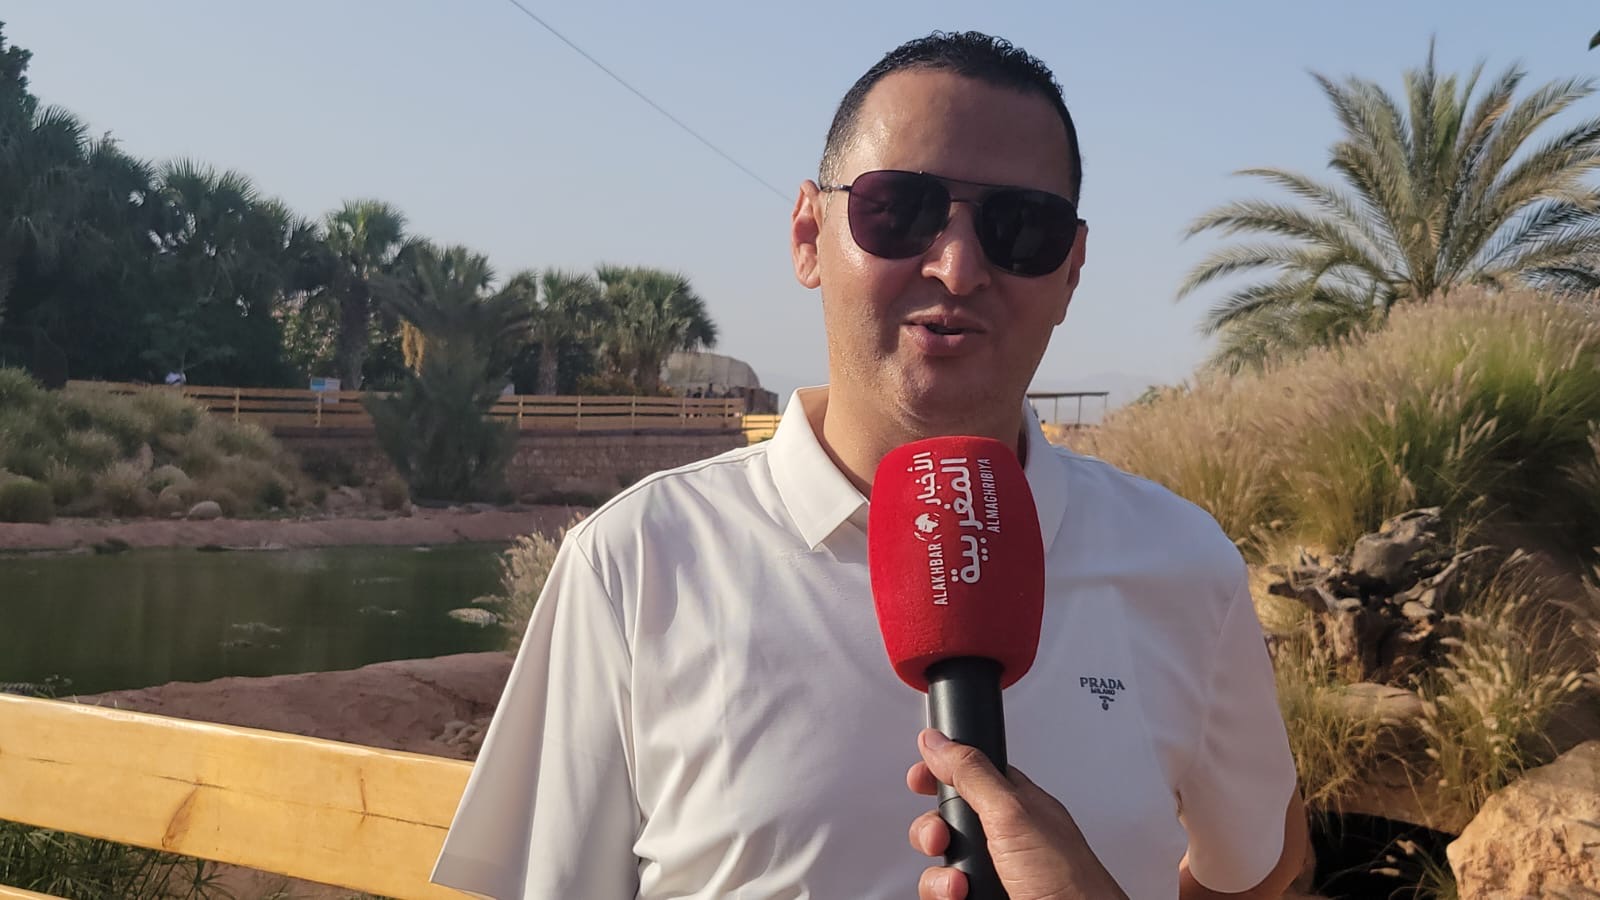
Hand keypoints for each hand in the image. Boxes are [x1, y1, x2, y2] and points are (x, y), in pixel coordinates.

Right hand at [907, 729, 1128, 899]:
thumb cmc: (1069, 879)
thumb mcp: (1012, 812)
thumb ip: (972, 773)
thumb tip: (938, 742)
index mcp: (1015, 803)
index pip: (969, 773)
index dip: (940, 772)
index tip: (920, 778)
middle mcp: (1002, 835)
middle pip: (945, 819)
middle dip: (932, 829)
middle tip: (941, 837)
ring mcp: (992, 870)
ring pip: (940, 861)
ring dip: (940, 872)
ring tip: (961, 880)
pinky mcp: (981, 895)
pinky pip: (943, 891)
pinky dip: (944, 894)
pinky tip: (963, 895)